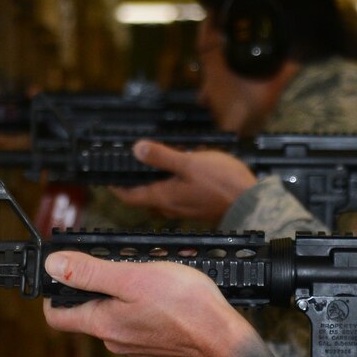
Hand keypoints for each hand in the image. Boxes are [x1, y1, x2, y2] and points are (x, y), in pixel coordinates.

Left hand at [39, 249, 256, 356]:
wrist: (222, 337)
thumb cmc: (183, 305)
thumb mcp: (132, 277)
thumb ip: (90, 273)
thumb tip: (53, 266)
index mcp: (101, 324)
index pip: (56, 317)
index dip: (52, 294)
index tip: (61, 273)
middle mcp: (113, 340)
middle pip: (86, 312)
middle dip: (93, 286)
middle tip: (112, 263)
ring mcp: (134, 345)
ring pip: (113, 315)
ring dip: (120, 293)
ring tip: (143, 273)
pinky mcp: (153, 344)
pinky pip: (135, 321)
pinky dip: (139, 304)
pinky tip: (160, 292)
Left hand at [106, 141, 256, 221]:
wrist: (250, 202)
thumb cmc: (222, 184)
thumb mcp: (189, 163)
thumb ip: (161, 156)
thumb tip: (136, 149)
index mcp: (162, 197)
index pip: (129, 195)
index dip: (115, 186)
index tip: (106, 176)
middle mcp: (169, 206)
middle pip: (143, 194)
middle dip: (135, 179)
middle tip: (128, 163)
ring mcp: (183, 207)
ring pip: (160, 193)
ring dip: (154, 178)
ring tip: (153, 160)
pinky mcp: (195, 205)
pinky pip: (175, 193)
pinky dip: (170, 181)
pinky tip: (179, 167)